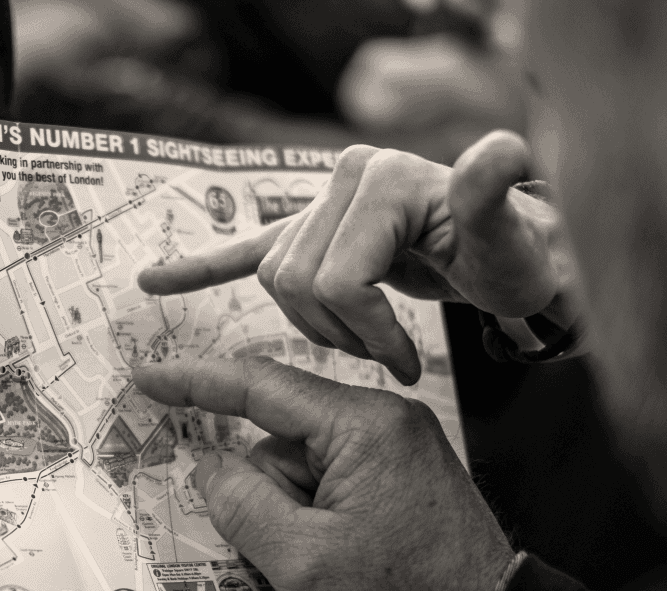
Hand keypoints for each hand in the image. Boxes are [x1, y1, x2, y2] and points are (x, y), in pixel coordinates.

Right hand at [132, 357, 514, 590]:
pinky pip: (327, 481)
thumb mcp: (303, 560)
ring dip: (292, 515)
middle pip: (279, 441)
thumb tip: (209, 466)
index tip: (147, 378)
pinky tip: (344, 558)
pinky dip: (315, 518)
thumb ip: (241, 503)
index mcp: (363, 425)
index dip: (194, 381)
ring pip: (300, 467)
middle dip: (268, 496)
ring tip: (334, 565)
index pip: (260, 386)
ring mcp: (394, 446)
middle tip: (299, 553)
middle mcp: (382, 420)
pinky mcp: (398, 473)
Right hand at [138, 131, 573, 383]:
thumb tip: (501, 150)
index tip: (403, 364)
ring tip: (370, 340)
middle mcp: (343, 177)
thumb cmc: (514, 261)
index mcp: (378, 178)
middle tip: (389, 355)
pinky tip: (153, 280)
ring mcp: (322, 202)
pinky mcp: (312, 229)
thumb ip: (495, 197)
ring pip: (277, 285)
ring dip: (317, 327)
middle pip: (296, 282)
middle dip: (339, 333)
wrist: (512, 258)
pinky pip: (244, 252)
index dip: (364, 333)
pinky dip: (201, 268)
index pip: (334, 278)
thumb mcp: (511, 241)